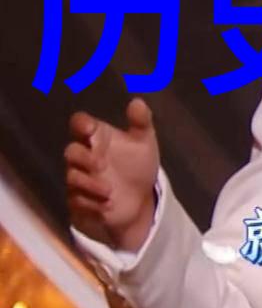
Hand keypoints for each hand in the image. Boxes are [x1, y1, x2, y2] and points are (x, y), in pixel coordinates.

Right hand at [64, 97, 160, 252]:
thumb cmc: (137, 165)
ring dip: (89, 185)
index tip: (88, 129)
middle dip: (84, 158)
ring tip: (110, 191)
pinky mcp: (80, 201)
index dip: (81, 124)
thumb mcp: (144, 143)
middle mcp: (84, 157)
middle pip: (71, 151)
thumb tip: (137, 101)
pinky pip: (77, 202)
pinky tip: (106, 206)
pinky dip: (91, 204)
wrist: (139, 198)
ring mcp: (80, 179)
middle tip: (102, 165)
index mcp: (97, 138)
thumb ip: (141, 122)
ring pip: (72, 178)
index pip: (80, 124)